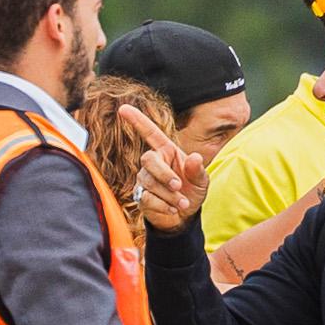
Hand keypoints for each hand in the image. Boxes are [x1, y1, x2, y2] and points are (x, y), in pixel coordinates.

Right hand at [116, 101, 207, 230]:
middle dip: (164, 174)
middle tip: (178, 186)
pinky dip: (163, 205)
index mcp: (167, 151)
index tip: (123, 108)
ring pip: (149, 182)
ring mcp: (144, 179)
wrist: (186, 216)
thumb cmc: (192, 191)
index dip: (137, 120)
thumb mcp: (201, 180)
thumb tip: (195, 158)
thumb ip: (198, 170)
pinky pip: (146, 198)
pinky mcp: (140, 196)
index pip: (150, 133)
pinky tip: (173, 209)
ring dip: (168, 194)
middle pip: (148, 160)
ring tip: (182, 203)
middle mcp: (153, 163)